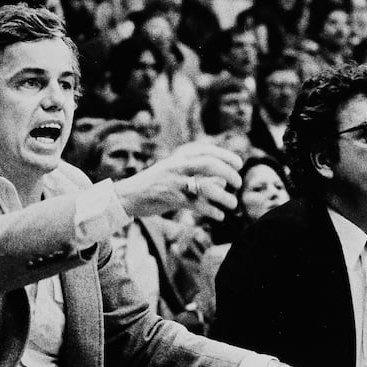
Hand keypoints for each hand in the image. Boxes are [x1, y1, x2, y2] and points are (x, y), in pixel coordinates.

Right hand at [114, 143, 241, 219]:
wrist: (128, 195)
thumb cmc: (153, 185)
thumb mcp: (173, 173)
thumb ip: (197, 175)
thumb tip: (223, 181)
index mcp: (178, 157)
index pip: (206, 151)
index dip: (225, 156)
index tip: (239, 164)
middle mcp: (177, 167)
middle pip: (209, 164)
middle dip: (228, 172)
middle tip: (238, 183)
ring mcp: (174, 182)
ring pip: (206, 187)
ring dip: (224, 196)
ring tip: (232, 204)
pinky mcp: (171, 199)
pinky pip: (198, 205)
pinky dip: (212, 211)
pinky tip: (219, 216)